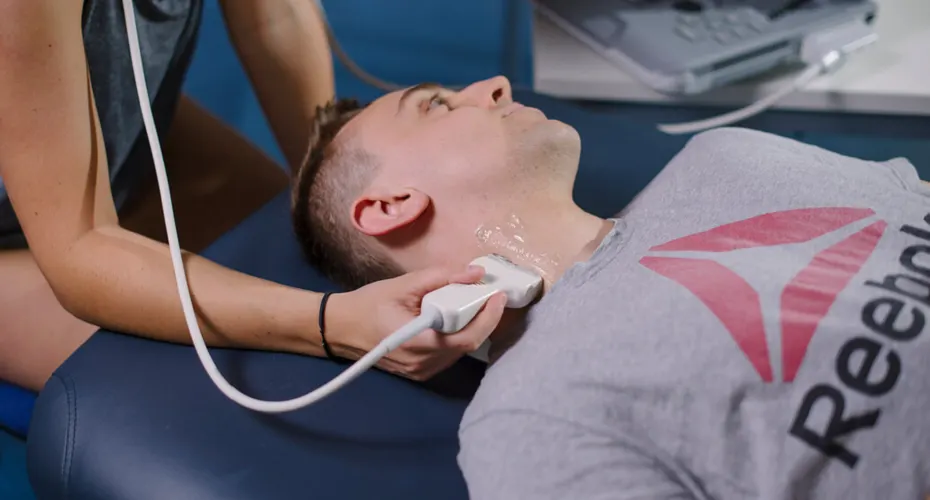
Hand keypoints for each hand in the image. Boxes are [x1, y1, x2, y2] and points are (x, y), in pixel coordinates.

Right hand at [326, 266, 507, 380]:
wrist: (340, 329)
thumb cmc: (368, 305)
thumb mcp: (403, 285)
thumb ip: (441, 277)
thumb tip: (475, 273)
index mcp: (419, 343)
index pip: (467, 337)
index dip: (488, 318)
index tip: (497, 295)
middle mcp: (423, 364)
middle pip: (468, 345)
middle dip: (484, 319)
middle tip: (489, 295)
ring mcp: (422, 372)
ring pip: (460, 351)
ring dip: (472, 328)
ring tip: (475, 304)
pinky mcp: (420, 372)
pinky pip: (448, 355)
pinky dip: (457, 336)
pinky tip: (457, 319)